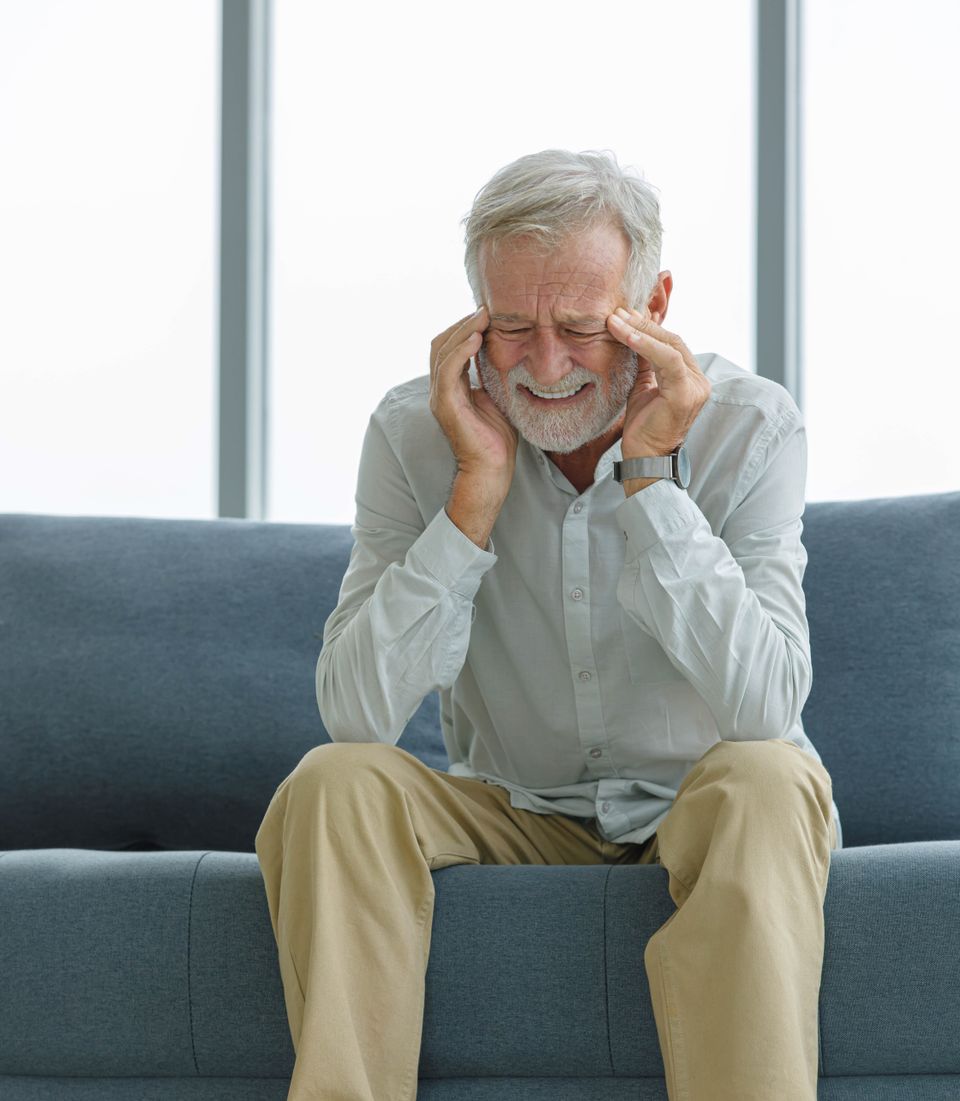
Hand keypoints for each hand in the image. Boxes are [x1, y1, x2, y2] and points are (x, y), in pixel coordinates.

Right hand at [429, 305, 518, 488]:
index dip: (465, 327)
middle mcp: (440, 389)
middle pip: (441, 343)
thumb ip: (493, 375)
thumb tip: (507, 350)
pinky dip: (460, 351)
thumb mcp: (497, 396)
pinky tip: (476, 338)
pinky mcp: (445, 405)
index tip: (488, 313)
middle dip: (463, 323)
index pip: (450, 347)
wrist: (492, 469)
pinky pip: (447, 370)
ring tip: (483, 316)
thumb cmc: (498, 438)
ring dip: (463, 330)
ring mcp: (440, 397)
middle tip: (486, 309)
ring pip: (442, 351)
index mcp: (451, 386)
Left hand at [606, 305, 710, 456]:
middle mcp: (698, 381)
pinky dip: (646, 345)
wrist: (644, 457)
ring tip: (615, 320)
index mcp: (690, 378)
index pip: (671, 343)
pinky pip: (667, 360)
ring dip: (640, 330)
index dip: (648, 327)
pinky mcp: (685, 394)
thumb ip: (645, 362)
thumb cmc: (643, 426)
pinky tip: (626, 336)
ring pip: (669, 346)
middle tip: (616, 312)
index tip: (624, 314)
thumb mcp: (643, 386)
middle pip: (671, 340)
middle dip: (642, 324)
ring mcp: (695, 387)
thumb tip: (634, 333)